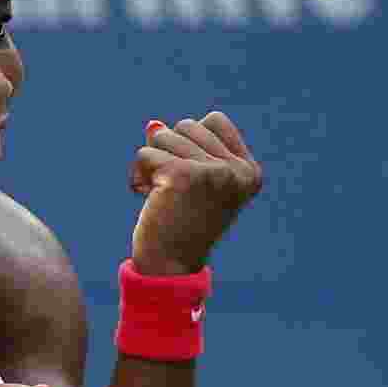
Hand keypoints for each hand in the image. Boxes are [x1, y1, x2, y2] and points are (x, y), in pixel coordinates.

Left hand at [129, 112, 262, 274]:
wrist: (170, 265)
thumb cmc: (178, 222)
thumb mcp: (188, 179)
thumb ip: (179, 148)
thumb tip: (153, 125)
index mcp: (249, 171)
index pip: (213, 121)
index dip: (189, 141)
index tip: (188, 178)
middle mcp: (237, 170)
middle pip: (186, 125)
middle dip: (168, 152)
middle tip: (172, 189)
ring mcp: (214, 171)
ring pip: (163, 136)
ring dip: (151, 163)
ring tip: (160, 193)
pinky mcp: (184, 175)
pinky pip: (145, 154)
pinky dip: (138, 175)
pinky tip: (146, 197)